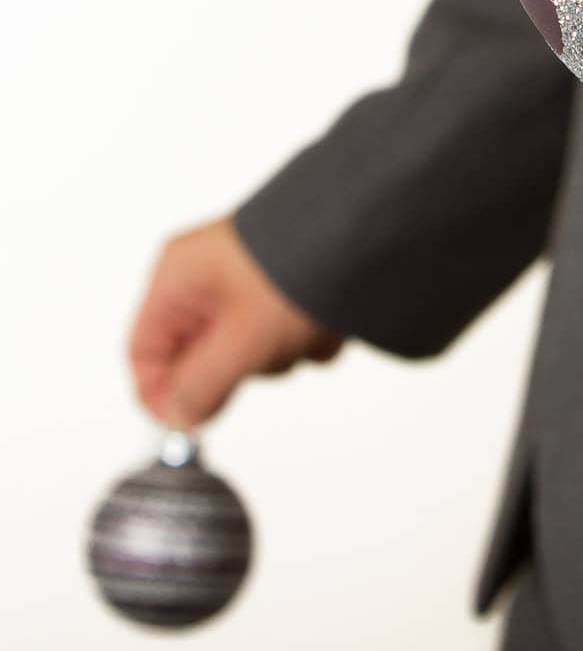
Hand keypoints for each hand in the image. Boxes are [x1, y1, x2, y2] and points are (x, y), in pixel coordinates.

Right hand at [129, 218, 342, 427]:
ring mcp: (248, 278)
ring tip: (305, 328)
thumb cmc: (300, 268)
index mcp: (179, 276)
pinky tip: (328, 323)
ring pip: (248, 348)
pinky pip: (286, 331)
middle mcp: (208, 273)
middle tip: (265, 355)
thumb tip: (178, 418)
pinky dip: (308, 336)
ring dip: (283, 352)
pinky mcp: (285, 284)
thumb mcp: (242, 341)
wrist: (369, 229)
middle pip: (200, 354)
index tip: (189, 420)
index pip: (145, 351)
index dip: (162, 393)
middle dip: (240, 366)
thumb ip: (201, 387)